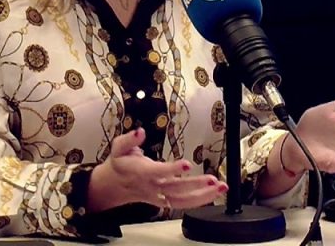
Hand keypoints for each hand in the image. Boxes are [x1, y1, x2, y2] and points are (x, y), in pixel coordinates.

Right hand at [87, 127, 227, 211]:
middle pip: (174, 190)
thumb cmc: (120, 163)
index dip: (171, 170)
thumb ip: (129, 139)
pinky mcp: (164, 201)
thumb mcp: (118, 147)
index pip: (156, 173)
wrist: (114, 185)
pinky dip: (200, 200)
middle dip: (195, 186)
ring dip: (203, 196)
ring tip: (221, 187)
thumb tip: (140, 131)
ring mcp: (159, 196)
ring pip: (181, 201)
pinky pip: (183, 204)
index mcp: (140, 173)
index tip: (186, 164)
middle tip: (213, 180)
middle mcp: (151, 187)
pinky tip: (214, 193)